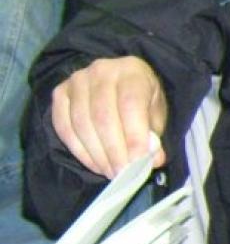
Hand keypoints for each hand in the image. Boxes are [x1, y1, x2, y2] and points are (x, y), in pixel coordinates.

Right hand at [51, 56, 167, 178]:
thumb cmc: (141, 99)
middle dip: (114, 151)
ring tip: (111, 171)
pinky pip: (65, 127)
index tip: (137, 162)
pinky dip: (79, 151)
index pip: (130, 104)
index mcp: (132, 70)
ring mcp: (76, 81)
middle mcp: (102, 70)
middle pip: (103, 116)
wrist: (119, 83)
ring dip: (97, 154)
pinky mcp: (60, 94)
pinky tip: (95, 164)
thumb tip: (153, 159)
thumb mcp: (156, 114)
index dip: (133, 136)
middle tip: (123, 173)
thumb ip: (154, 135)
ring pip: (82, 124)